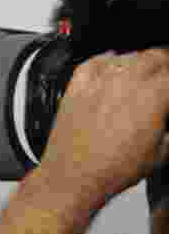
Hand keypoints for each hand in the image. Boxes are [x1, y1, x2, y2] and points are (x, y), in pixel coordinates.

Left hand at [39, 48, 168, 201]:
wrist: (73, 178)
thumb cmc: (113, 169)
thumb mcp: (161, 152)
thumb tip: (166, 120)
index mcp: (153, 96)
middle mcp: (126, 82)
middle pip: (155, 56)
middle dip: (164, 65)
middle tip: (164, 78)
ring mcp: (99, 82)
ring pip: (127, 56)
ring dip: (139, 61)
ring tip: (142, 74)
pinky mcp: (76, 88)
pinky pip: (94, 61)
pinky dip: (107, 60)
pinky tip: (112, 66)